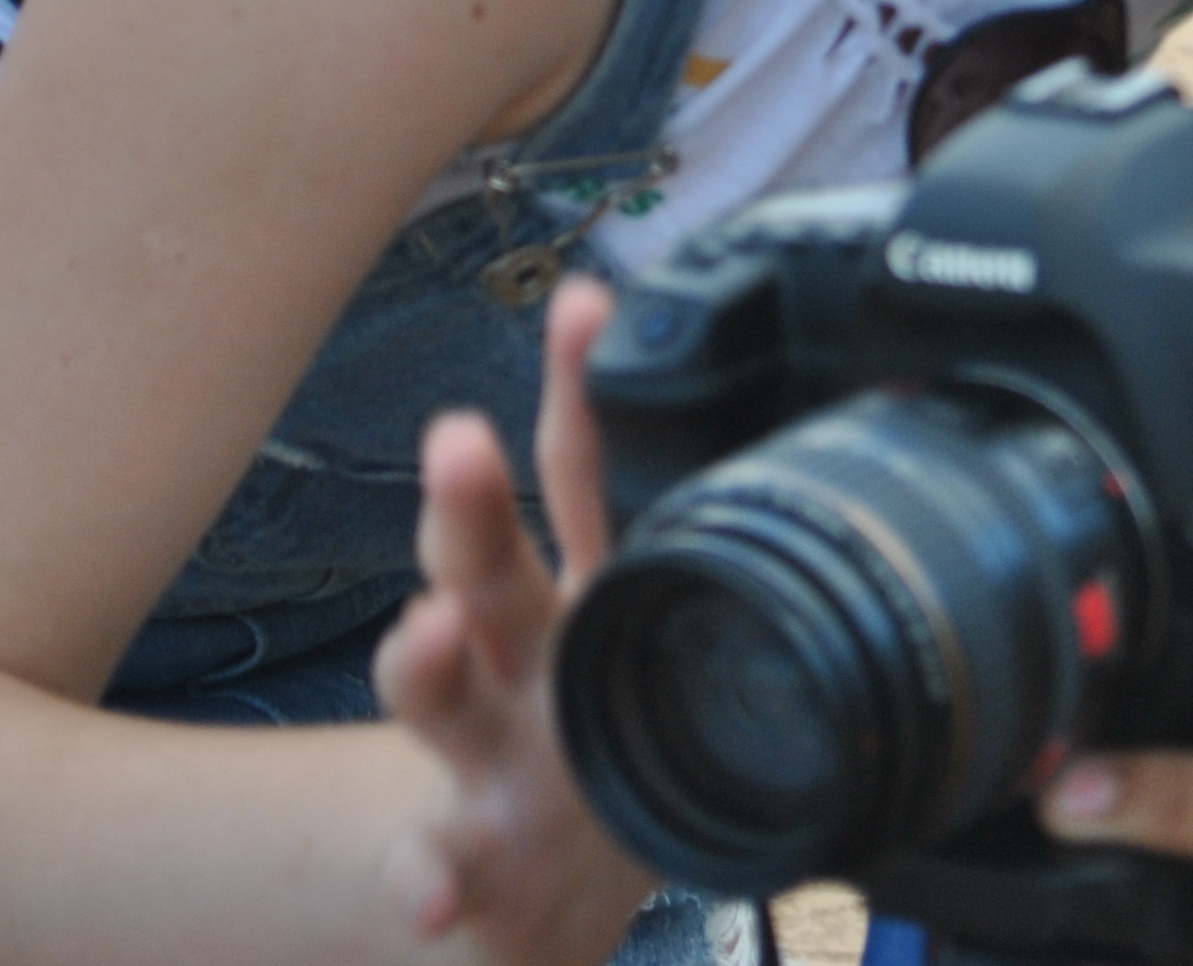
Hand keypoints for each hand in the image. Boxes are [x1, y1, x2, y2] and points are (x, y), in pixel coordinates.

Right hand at [376, 277, 661, 962]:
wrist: (545, 887)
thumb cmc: (602, 733)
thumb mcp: (640, 625)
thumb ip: (671, 531)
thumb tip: (766, 414)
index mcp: (586, 596)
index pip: (578, 470)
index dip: (581, 385)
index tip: (587, 306)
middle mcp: (523, 662)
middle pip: (486, 565)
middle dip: (469, 502)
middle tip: (460, 440)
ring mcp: (488, 762)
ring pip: (442, 696)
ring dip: (426, 661)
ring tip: (428, 635)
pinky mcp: (472, 868)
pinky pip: (440, 870)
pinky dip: (426, 876)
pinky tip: (428, 885)